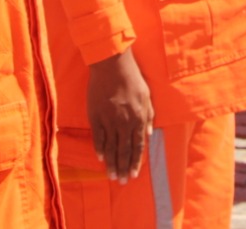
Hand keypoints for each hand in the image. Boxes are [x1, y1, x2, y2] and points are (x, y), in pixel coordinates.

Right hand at [87, 49, 153, 183]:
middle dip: (123, 168)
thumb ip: (149, 115)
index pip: (138, 146)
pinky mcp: (96, 116)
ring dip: (111, 163)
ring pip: (110, 147)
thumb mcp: (147, 95)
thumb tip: (149, 133)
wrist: (112, 64)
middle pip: (124, 151)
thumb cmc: (132, 78)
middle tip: (122, 182)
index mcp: (139, 118)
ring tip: (111, 176)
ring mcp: (109, 120)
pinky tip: (101, 158)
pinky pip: (98, 137)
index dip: (136, 162)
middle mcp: (124, 122)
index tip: (134, 174)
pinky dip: (99, 149)